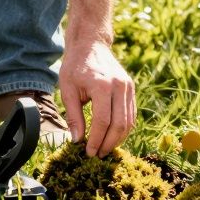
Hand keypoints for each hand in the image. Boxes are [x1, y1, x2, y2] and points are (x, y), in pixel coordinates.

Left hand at [58, 42, 135, 156]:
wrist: (90, 44)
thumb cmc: (75, 66)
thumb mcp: (67, 90)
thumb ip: (73, 116)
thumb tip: (77, 140)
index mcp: (102, 85)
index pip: (102, 121)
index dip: (96, 140)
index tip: (88, 152)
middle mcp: (120, 86)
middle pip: (119, 124)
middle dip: (108, 143)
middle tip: (97, 155)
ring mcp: (128, 87)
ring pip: (128, 122)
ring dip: (117, 139)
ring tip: (104, 148)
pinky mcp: (131, 89)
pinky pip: (131, 114)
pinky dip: (123, 129)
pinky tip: (112, 137)